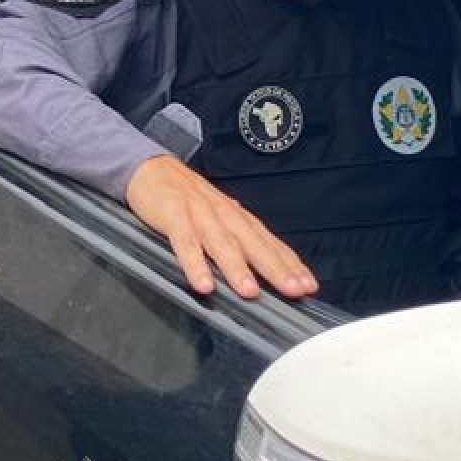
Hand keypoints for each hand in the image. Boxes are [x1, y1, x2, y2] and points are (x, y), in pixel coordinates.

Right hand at [123, 155, 318, 301]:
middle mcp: (224, 215)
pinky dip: (195, 263)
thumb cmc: (187, 199)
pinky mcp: (173, 214)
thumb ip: (237, 242)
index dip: (291, 265)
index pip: (270, 243)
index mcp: (238, 218)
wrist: (152, 168)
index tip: (309, 286)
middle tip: (294, 290)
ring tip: (250, 292)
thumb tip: (260, 274)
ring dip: (237, 268)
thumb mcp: (218, 218)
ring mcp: (199, 214)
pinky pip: (184, 243)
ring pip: (221, 244)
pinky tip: (204, 283)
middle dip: (276, 269)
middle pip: (254, 244)